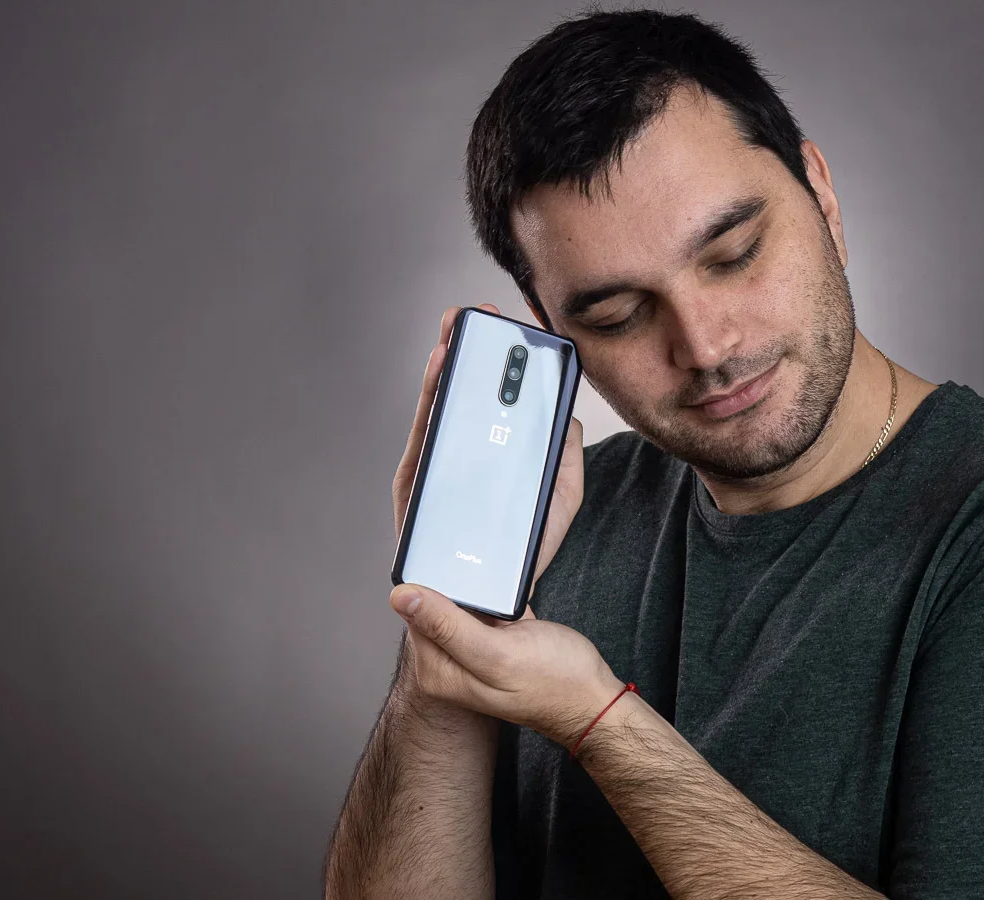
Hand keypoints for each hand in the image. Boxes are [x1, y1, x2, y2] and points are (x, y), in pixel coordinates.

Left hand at [389, 582, 624, 747]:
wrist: (593, 699)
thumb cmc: (554, 681)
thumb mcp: (497, 653)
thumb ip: (447, 626)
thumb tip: (399, 596)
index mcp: (439, 669)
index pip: (414, 612)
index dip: (429, 584)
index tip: (451, 565)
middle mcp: (450, 662)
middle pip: (435, 606)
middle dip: (455, 584)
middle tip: (487, 582)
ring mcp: (474, 652)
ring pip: (462, 603)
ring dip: (478, 587)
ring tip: (503, 590)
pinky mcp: (496, 641)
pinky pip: (486, 607)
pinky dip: (498, 595)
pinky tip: (514, 597)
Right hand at [392, 303, 584, 595]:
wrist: (491, 597)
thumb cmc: (524, 547)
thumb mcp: (560, 497)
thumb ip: (566, 456)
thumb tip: (567, 412)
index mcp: (498, 450)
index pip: (500, 398)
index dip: (504, 362)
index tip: (514, 325)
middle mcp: (464, 451)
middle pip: (466, 393)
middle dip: (470, 349)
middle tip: (479, 315)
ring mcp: (437, 464)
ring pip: (441, 406)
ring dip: (447, 363)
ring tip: (457, 331)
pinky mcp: (416, 481)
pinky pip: (422, 433)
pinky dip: (430, 397)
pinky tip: (441, 368)